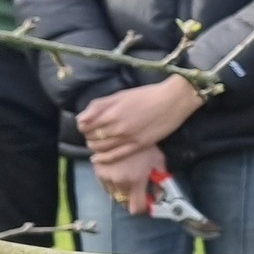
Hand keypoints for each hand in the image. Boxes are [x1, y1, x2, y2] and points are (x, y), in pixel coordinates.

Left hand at [78, 77, 201, 155]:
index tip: (87, 125)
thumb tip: (80, 118)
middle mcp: (117, 127)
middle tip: (94, 134)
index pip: (85, 125)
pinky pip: (115, 156)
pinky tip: (98, 159)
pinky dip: (103, 159)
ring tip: (98, 143)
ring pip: (101, 148)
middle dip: (89, 136)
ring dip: (95, 147)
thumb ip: (98, 106)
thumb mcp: (120, 95)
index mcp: (111, 112)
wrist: (173, 100)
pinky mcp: (138, 145)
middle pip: (92, 138)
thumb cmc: (147, 94)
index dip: (83, 126)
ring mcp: (127, 138)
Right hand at [94, 143, 166, 214]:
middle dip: (132, 198)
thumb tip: (161, 197)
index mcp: (135, 180)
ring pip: (114, 195)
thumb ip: (160, 180)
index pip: (136, 208)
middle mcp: (119, 181)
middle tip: (139, 189)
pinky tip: (119, 174)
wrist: (122, 129)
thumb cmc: (145, 145)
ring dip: (121, 192)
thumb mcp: (158, 160)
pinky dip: (111, 185)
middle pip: (124, 202)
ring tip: (128, 179)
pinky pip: (105, 186)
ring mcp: (106, 177)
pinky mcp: (97, 171)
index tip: (147, 202)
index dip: (142, 207)